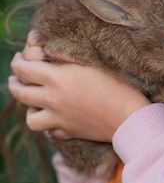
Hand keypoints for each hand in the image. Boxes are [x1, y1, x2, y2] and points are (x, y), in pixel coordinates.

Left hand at [9, 32, 149, 141]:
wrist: (130, 117)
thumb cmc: (117, 83)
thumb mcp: (91, 61)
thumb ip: (65, 54)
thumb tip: (45, 49)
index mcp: (57, 78)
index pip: (23, 68)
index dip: (18, 60)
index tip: (22, 55)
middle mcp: (53, 100)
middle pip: (20, 92)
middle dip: (14, 81)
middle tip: (17, 76)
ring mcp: (59, 119)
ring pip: (30, 118)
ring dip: (28, 107)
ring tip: (33, 99)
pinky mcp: (69, 132)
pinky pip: (50, 131)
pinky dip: (49, 124)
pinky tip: (55, 116)